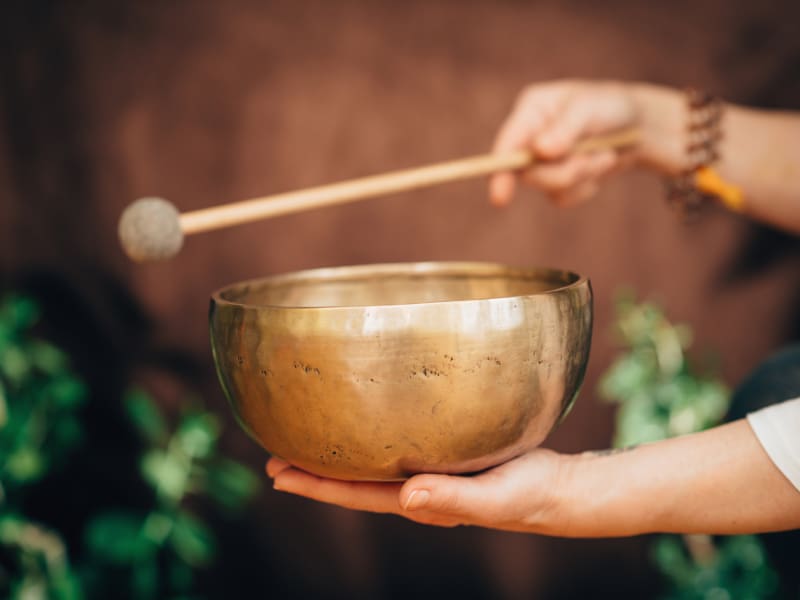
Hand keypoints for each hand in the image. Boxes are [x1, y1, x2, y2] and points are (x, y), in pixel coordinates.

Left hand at [267, 448, 568, 532]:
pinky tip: (362, 425)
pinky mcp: (441, 455)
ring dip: (334, 456)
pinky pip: (393, 448)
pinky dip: (367, 440)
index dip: (315, 485)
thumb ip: (453, 500)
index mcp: (420, 502)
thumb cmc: (530, 495)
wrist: (557, 488)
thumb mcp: (495, 498)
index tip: (277, 474)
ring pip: (369, 465)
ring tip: (303, 441)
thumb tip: (404, 498)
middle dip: (311, 471)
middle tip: (271, 457)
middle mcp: (415, 489)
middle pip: (352, 482)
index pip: (355, 495)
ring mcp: (427, 473)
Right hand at [489, 79, 639, 206]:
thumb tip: (541, 151)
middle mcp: (530, 136)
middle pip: (528, 172)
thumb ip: (565, 128)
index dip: (500, 170)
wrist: (638, 126)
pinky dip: (585, 187)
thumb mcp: (590, 108)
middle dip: (565, 172)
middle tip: (597, 159)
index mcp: (531, 110)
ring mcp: (541, 161)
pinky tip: (600, 166)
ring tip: (607, 156)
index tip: (501, 196)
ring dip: (582, 175)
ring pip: (548, 186)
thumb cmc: (611, 106)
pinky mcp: (555, 180)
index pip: (507, 143)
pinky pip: (562, 197)